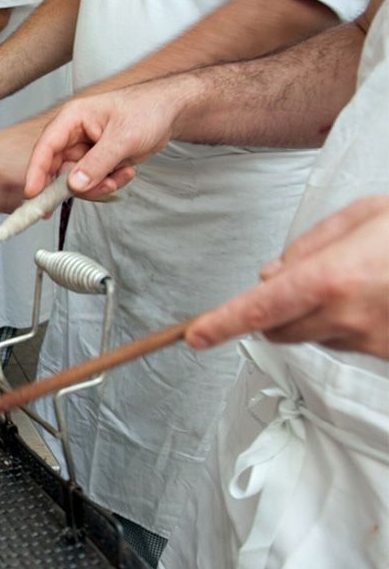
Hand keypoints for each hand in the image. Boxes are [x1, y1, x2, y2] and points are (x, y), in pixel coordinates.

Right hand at [25, 85, 178, 199]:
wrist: (170, 112)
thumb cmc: (147, 109)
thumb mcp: (123, 137)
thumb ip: (97, 163)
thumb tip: (75, 184)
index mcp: (72, 119)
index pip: (46, 148)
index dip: (36, 172)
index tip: (33, 194)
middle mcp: (73, 136)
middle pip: (58, 170)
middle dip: (76, 185)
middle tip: (94, 191)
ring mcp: (84, 150)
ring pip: (76, 181)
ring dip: (98, 185)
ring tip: (120, 175)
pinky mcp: (95, 162)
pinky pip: (92, 182)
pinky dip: (108, 183)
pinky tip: (125, 171)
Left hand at [187, 195, 388, 357]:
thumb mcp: (367, 214)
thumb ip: (310, 244)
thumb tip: (272, 273)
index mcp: (335, 277)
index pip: (259, 308)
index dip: (222, 324)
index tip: (198, 336)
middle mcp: (349, 316)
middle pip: (278, 328)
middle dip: (276, 309)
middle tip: (307, 279)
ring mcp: (371, 341)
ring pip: (314, 335)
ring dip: (319, 314)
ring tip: (361, 280)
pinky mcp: (387, 354)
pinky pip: (349, 342)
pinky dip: (350, 323)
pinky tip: (377, 296)